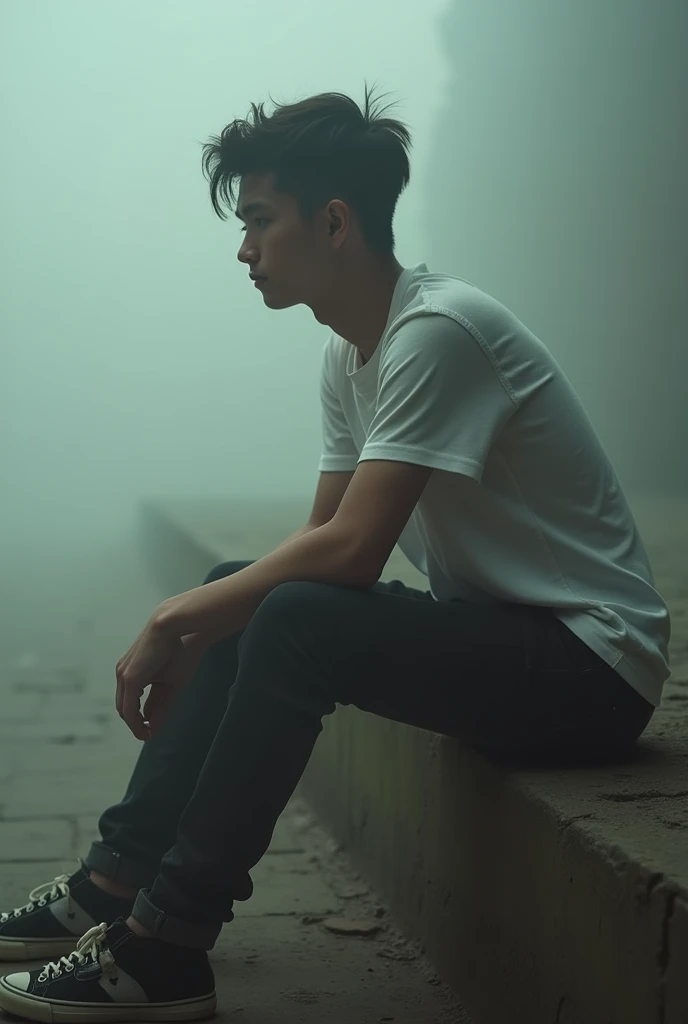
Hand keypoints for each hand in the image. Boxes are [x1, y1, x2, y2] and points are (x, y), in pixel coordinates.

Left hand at [115, 616, 206, 739]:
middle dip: (135, 723)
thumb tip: (153, 724)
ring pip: (124, 709)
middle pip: (124, 708)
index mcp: (131, 671)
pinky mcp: (130, 678)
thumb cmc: (178, 650)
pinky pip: (128, 707)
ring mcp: (124, 675)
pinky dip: (135, 721)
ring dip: (134, 724)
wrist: (177, 626)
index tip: (151, 728)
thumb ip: (160, 704)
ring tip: (147, 734)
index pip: (129, 701)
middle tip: (148, 734)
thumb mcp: (170, 682)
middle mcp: (122, 673)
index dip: (138, 718)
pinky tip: (145, 728)